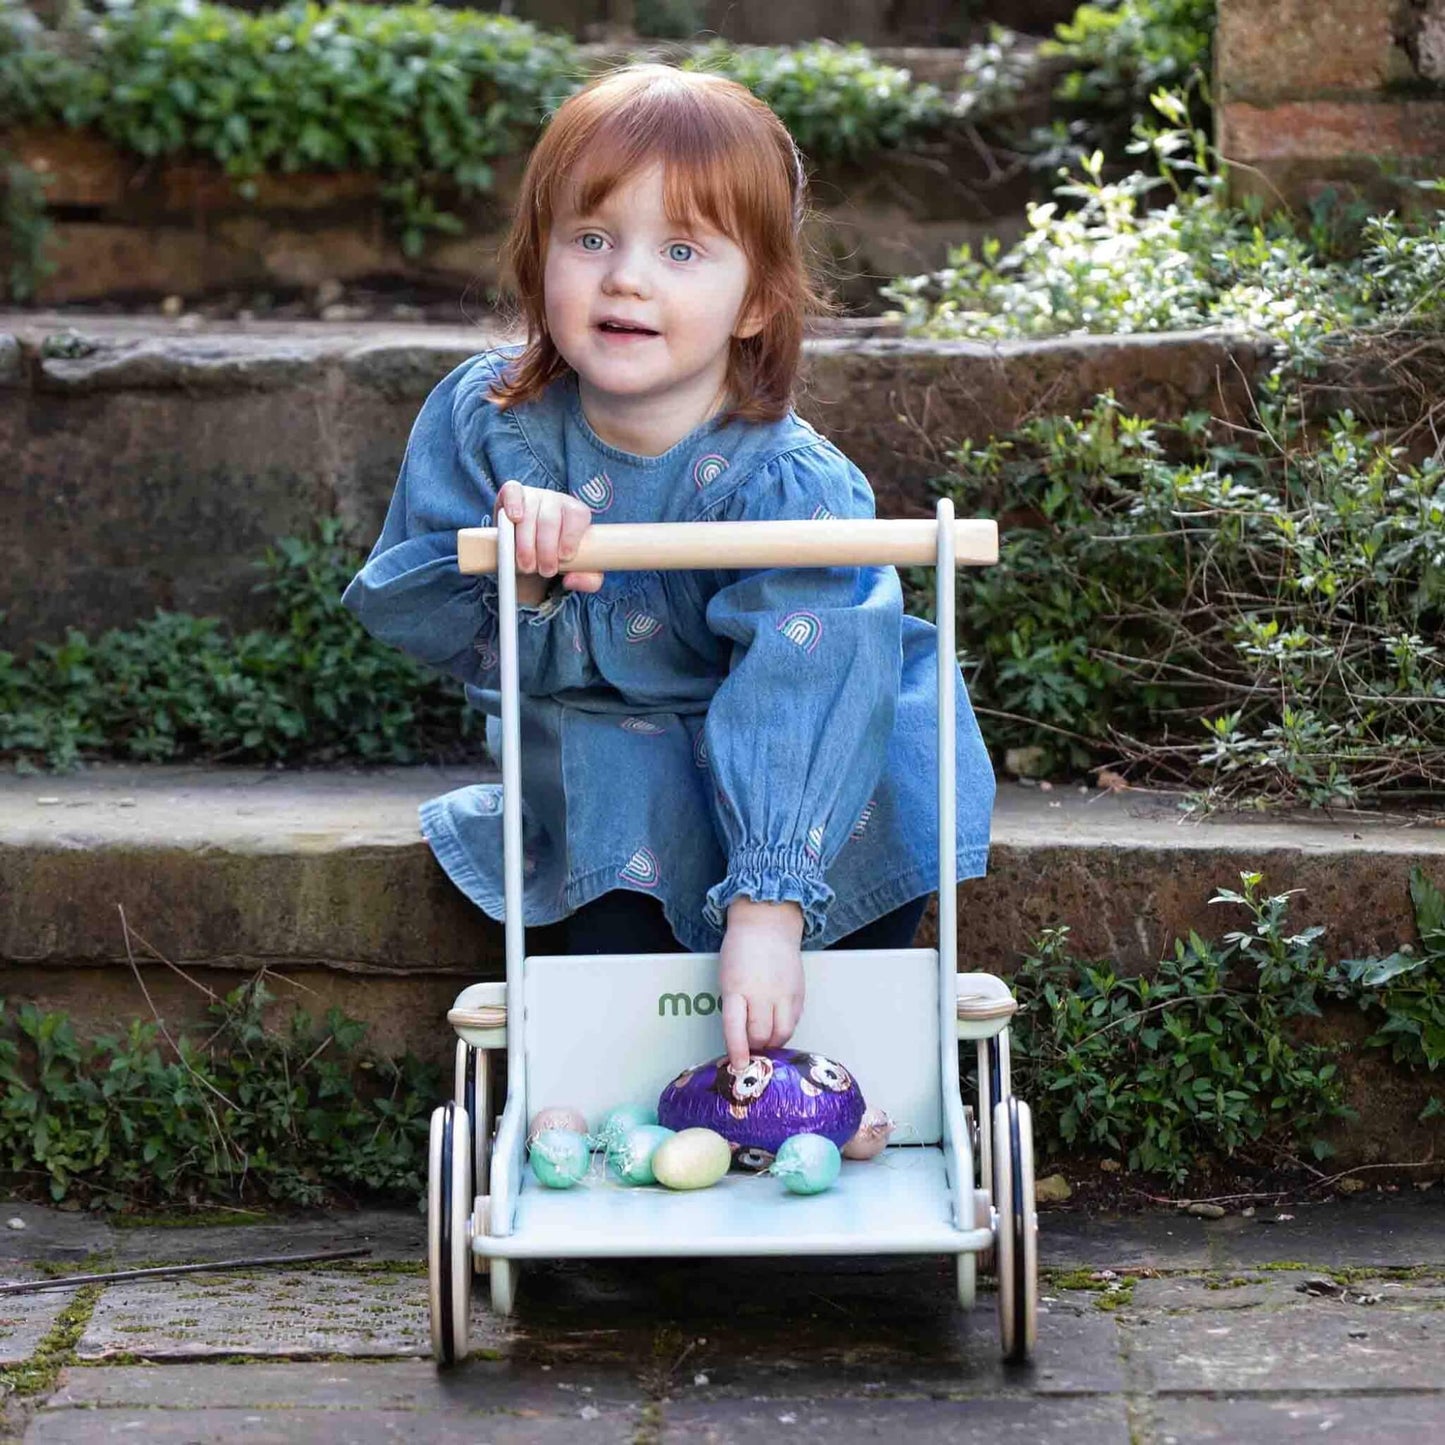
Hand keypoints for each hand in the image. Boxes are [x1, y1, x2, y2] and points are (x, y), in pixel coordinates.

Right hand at [496, 480, 604, 599]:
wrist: (528, 556)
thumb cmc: (555, 559)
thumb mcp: (578, 571)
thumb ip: (587, 580)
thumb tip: (571, 580)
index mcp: (576, 512)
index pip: (578, 516)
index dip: (570, 537)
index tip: (564, 558)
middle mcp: (555, 500)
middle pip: (550, 519)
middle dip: (546, 549)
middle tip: (544, 570)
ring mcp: (533, 494)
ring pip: (529, 513)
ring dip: (526, 542)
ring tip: (526, 564)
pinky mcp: (512, 492)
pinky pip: (512, 491)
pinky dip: (513, 504)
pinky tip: (515, 519)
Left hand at [718, 899, 805, 1068]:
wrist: (767, 924)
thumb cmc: (741, 950)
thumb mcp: (727, 977)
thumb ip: (733, 1007)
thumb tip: (738, 1038)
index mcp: (737, 987)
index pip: (735, 1026)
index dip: (737, 1050)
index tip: (738, 1065)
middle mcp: (762, 991)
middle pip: (761, 1035)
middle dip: (754, 1046)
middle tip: (749, 1046)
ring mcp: (783, 992)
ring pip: (781, 1033)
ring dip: (771, 1042)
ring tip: (764, 1038)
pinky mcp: (798, 993)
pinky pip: (793, 1022)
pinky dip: (783, 1029)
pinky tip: (776, 1023)